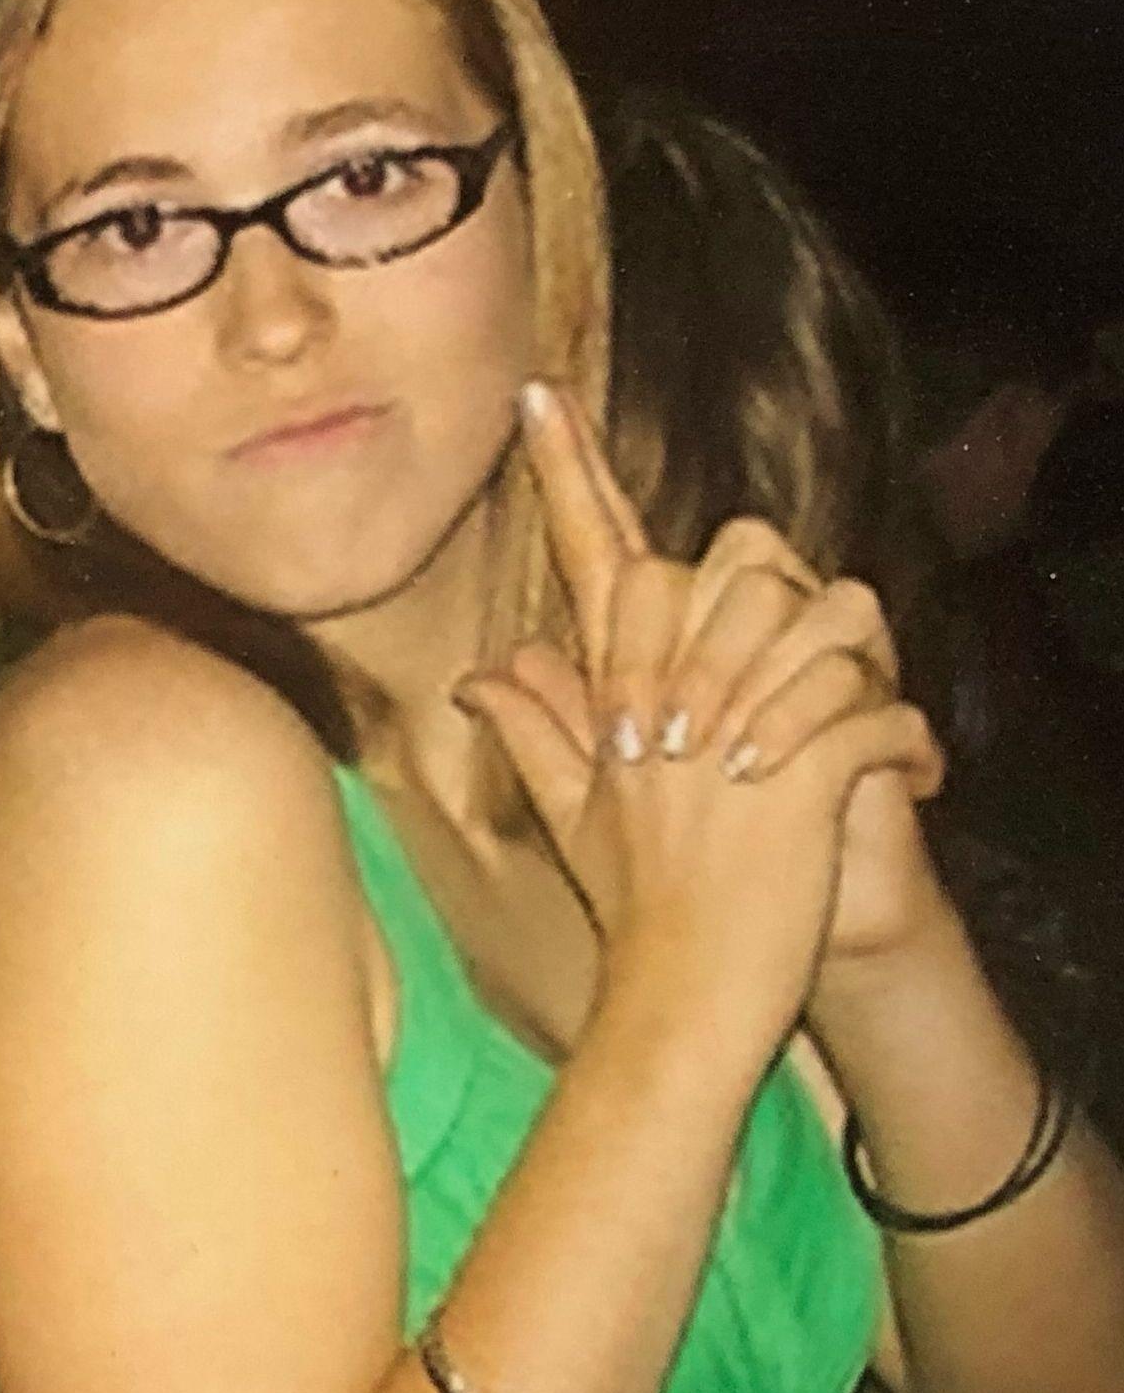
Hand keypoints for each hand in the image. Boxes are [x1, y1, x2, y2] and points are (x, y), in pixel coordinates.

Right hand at [457, 386, 943, 1060]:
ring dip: (860, 670)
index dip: (565, 473)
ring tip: (862, 728)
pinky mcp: (800, 777)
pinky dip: (909, 741)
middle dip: (786, 607)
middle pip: (733, 567)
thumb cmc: (635, 908)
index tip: (541, 395)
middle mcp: (665, 696)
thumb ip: (533, 729)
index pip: (588, 559)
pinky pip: (875, 707)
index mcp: (616, 692)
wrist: (682, 997)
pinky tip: (911, 777)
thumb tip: (481, 673)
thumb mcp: (571, 814)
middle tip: (800, 689)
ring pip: (824, 622)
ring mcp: (731, 733)